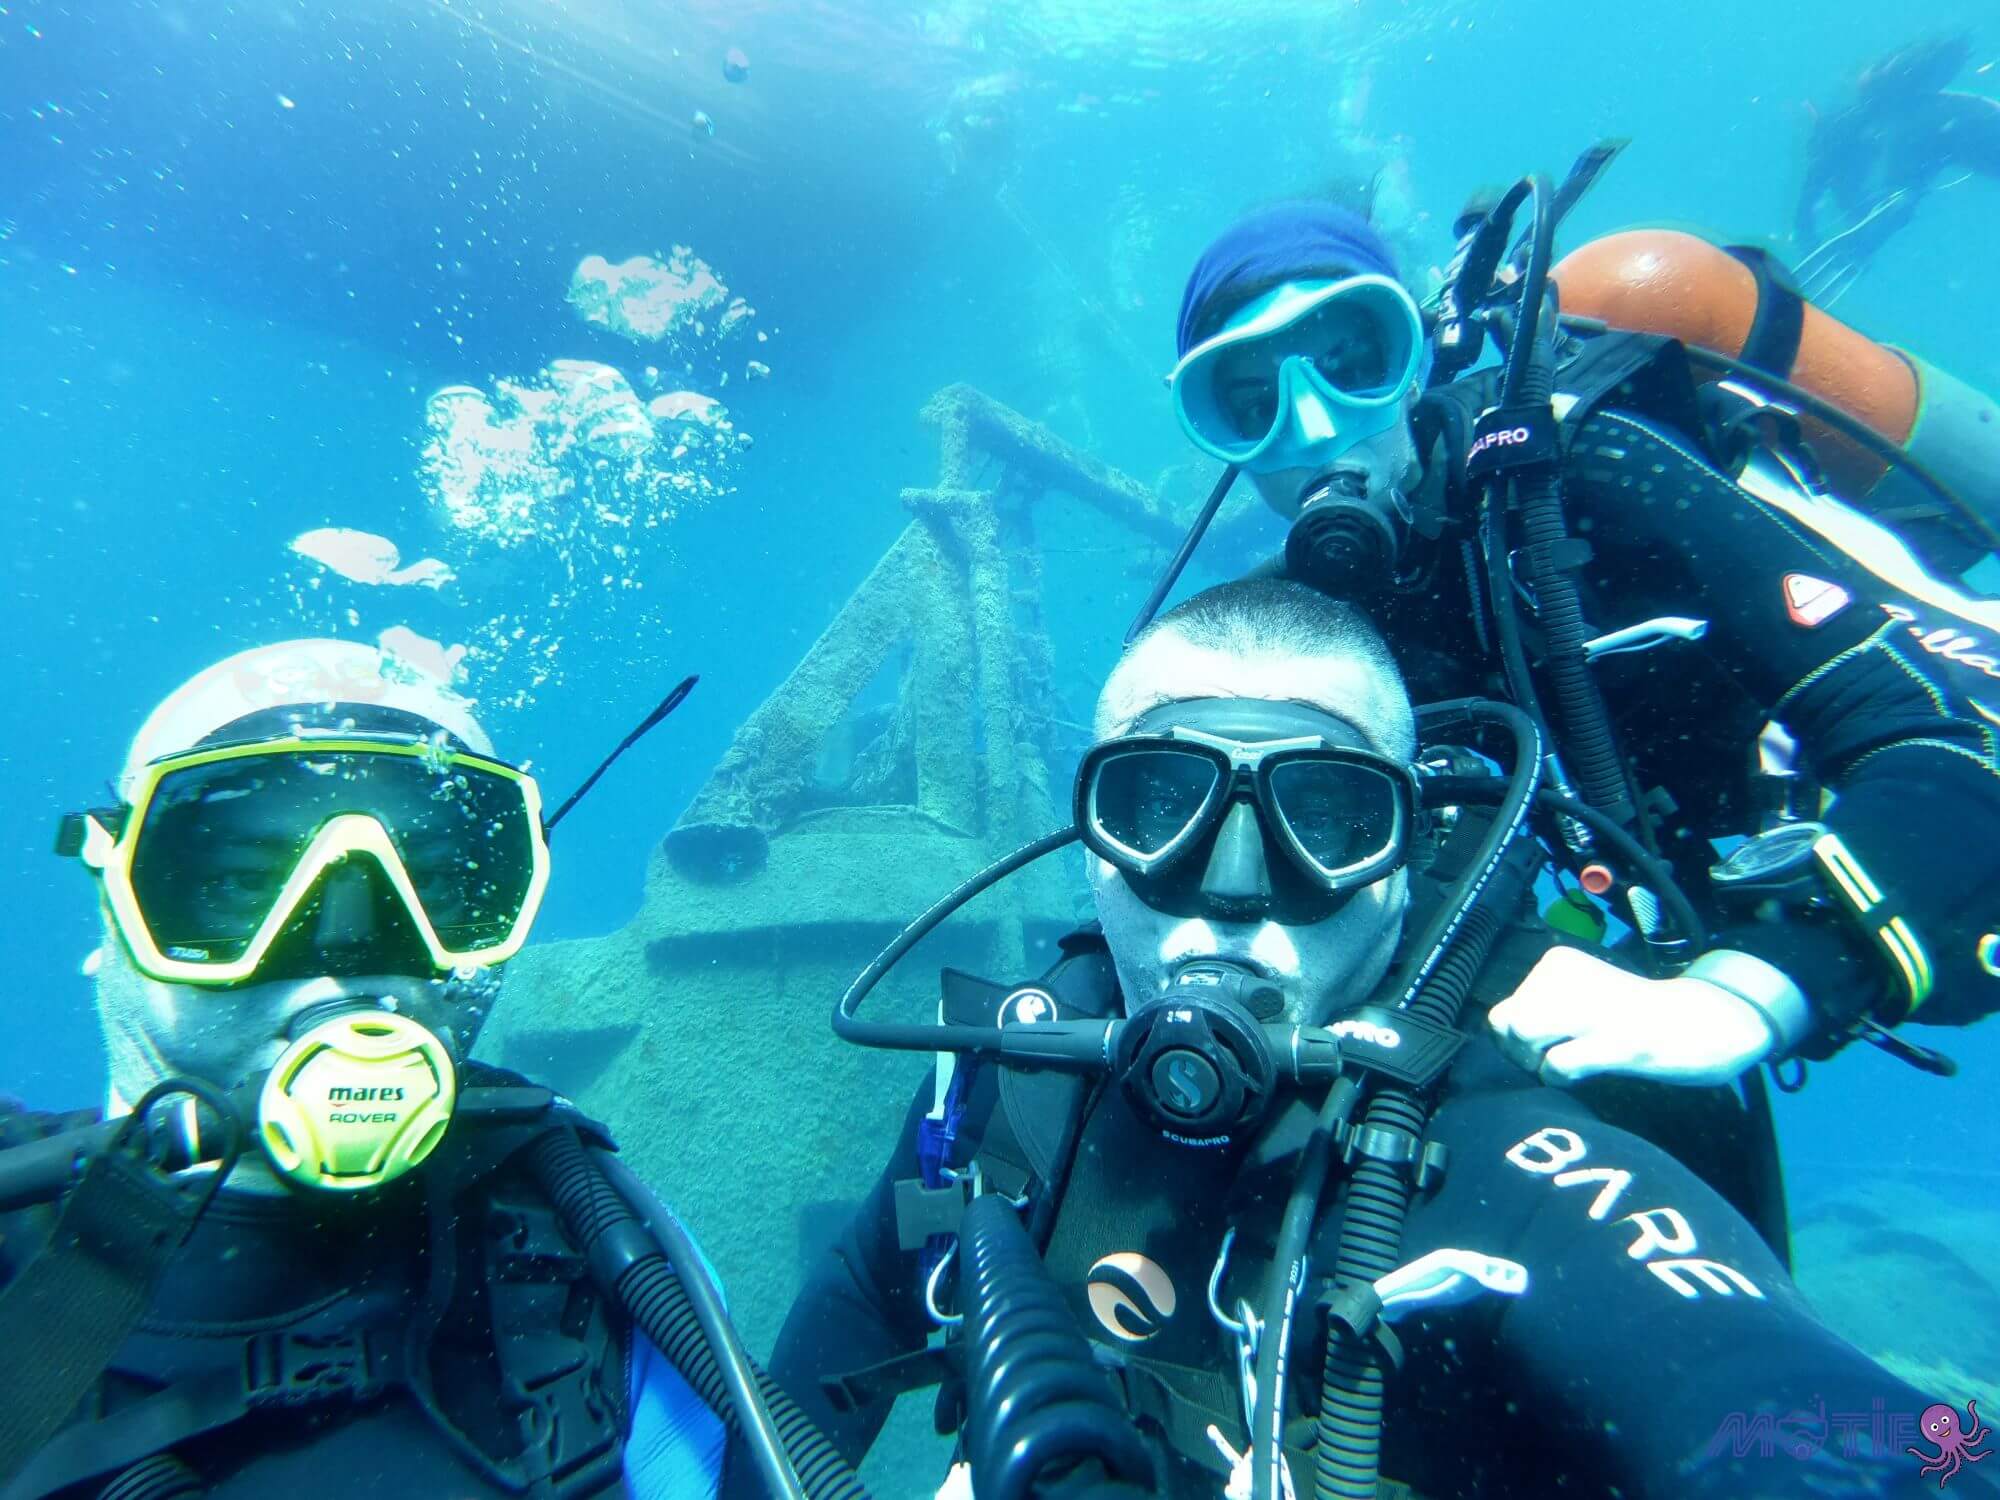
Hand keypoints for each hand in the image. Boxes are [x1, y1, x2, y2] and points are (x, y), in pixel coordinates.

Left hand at [1488, 946, 1778, 1086]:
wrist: (1701, 1022)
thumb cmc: (1630, 1017)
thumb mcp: (1578, 999)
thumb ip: (1537, 1013)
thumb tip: (1499, 1036)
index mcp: (1557, 962)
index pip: (1502, 1010)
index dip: (1517, 1039)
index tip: (1550, 1044)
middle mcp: (1569, 976)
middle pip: (1506, 1024)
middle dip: (1521, 1053)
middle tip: (1555, 1059)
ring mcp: (1594, 1007)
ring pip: (1525, 1037)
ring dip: (1539, 1064)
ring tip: (1571, 1064)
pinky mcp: (1616, 1039)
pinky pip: (1557, 1064)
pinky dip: (1562, 1077)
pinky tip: (1585, 1073)